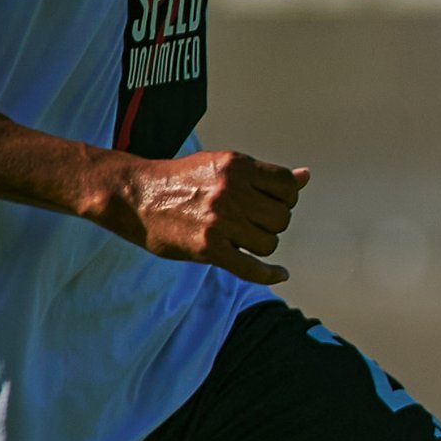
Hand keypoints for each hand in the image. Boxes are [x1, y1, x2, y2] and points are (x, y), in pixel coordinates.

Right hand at [98, 147, 306, 284]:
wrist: (134, 195)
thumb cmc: (182, 180)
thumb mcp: (222, 165)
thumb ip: (264, 175)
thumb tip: (306, 176)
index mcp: (237, 166)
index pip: (288, 187)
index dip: (285, 198)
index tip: (270, 203)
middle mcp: (232, 191)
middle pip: (282, 217)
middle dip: (271, 223)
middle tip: (250, 222)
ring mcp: (220, 221)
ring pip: (269, 243)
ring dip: (260, 244)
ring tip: (240, 237)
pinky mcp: (208, 248)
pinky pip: (252, 268)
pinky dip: (270, 275)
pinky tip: (281, 274)